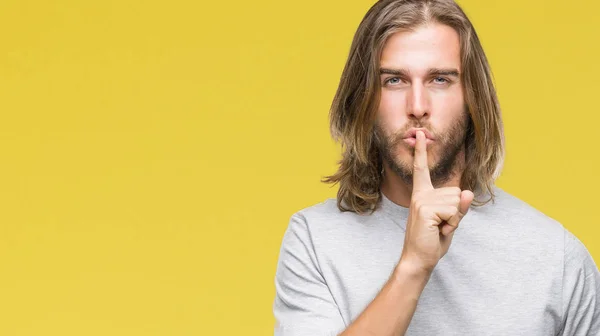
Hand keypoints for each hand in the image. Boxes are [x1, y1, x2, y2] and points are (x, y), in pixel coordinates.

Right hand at [400, 130, 473, 272]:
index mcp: (422, 194)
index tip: (420, 135)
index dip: (421, 152)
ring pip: (457, 202)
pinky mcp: (425, 209)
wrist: (419, 258)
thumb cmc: (433, 240)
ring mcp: (421, 201)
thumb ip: (459, 207)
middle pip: (457, 192)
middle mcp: (421, 194)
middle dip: (457, 212)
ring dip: (454, 219)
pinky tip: (438, 230)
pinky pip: (453, 211)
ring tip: (439, 228)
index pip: (421, 170)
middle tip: (441, 225)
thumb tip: (468, 192)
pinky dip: (452, 223)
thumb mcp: (450, 221)